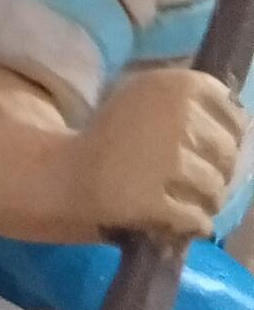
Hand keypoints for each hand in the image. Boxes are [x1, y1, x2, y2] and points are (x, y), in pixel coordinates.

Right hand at [76, 67, 247, 241]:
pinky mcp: (161, 201)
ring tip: (175, 194)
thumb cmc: (116, 133)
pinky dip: (189, 223)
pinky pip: (199, 220)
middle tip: (185, 174)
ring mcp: (171, 162)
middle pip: (229, 156)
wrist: (72, 172)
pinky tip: (169, 215)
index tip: (202, 142)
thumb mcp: (148, 96)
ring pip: (216, 191)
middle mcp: (179, 119)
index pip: (235, 115)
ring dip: (201, 200)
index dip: (224, 133)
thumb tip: (241, 118)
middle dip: (213, 169)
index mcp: (176, 85)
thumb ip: (192, 101)